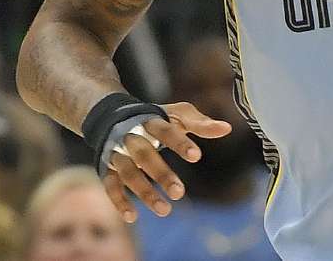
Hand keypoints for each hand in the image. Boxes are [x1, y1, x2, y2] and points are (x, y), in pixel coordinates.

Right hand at [102, 101, 231, 222]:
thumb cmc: (155, 119)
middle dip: (161, 174)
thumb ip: (200, 123)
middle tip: (180, 193)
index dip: (179, 143)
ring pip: (128, 173)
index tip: (196, 156)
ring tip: (165, 211)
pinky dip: (119, 201)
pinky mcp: (106, 167)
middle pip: (145, 155)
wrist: (112, 116)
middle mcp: (131, 137)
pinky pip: (110, 185)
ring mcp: (117, 153)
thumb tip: (227, 129)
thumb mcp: (177, 115)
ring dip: (145, 193)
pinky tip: (132, 217)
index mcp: (150, 121)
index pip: (165, 131)